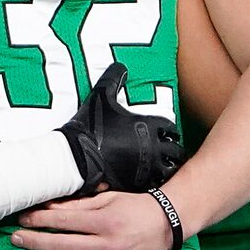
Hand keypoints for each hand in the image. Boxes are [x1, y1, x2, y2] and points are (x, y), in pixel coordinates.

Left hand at [11, 191, 178, 249]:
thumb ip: (77, 205)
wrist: (169, 221)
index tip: (22, 220)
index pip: (64, 221)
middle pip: (63, 247)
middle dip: (35, 241)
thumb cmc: (135, 208)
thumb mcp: (108, 198)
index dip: (39, 220)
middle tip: (17, 238)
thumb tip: (48, 208)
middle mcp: (110, 246)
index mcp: (106, 222)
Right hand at [57, 61, 181, 195]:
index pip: (170, 128)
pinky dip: (153, 182)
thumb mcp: (100, 98)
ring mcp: (145, 167)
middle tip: (168, 152)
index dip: (168, 131)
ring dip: (166, 167)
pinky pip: (153, 184)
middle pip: (175, 150)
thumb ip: (112, 80)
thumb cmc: (89, 127)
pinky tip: (148, 181)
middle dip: (172, 150)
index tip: (166, 134)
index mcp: (148, 126)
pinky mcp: (135, 184)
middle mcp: (152, 147)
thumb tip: (121, 65)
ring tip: (162, 168)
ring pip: (168, 170)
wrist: (74, 158)